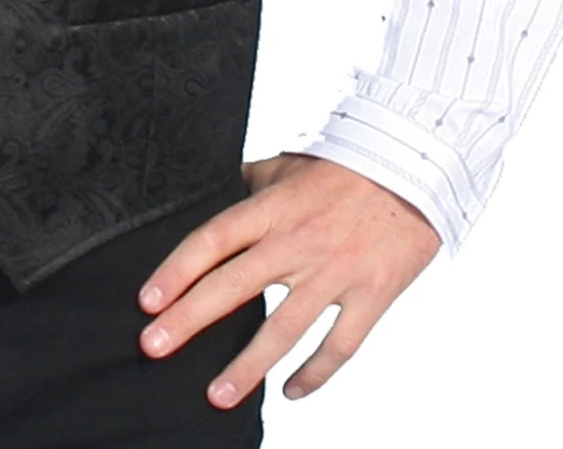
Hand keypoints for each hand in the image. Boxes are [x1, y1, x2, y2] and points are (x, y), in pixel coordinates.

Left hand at [135, 153, 439, 407]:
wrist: (415, 168)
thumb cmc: (345, 168)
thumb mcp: (287, 166)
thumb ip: (251, 184)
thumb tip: (219, 192)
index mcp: (272, 209)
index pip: (212, 240)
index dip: (176, 270)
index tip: (147, 301)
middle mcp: (297, 242)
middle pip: (233, 286)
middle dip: (189, 320)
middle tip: (154, 348)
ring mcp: (335, 272)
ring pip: (283, 328)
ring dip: (247, 366)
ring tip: (216, 396)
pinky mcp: (371, 295)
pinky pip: (339, 346)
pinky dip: (315, 373)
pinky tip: (290, 392)